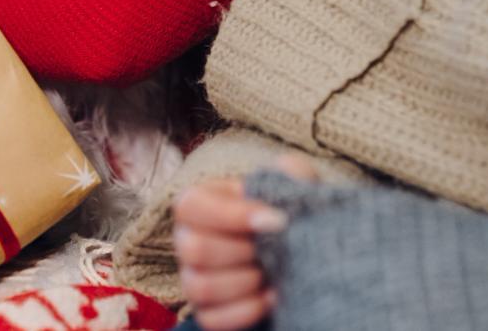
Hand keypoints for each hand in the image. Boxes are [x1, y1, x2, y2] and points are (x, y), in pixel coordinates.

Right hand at [173, 155, 319, 330]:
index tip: (276, 220)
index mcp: (199, 203)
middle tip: (273, 249)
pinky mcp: (208, 311)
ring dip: (245, 281)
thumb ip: (287, 171)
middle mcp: (187, 240)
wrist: (300, 252)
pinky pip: (213, 318)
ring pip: (200, 286)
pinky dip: (248, 310)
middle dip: (242, 251)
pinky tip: (272, 296)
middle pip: (193, 249)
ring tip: (272, 272)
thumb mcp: (292, 184)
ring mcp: (193, 279)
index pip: (190, 206)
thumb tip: (281, 182)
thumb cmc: (287, 212)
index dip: (232, 215)